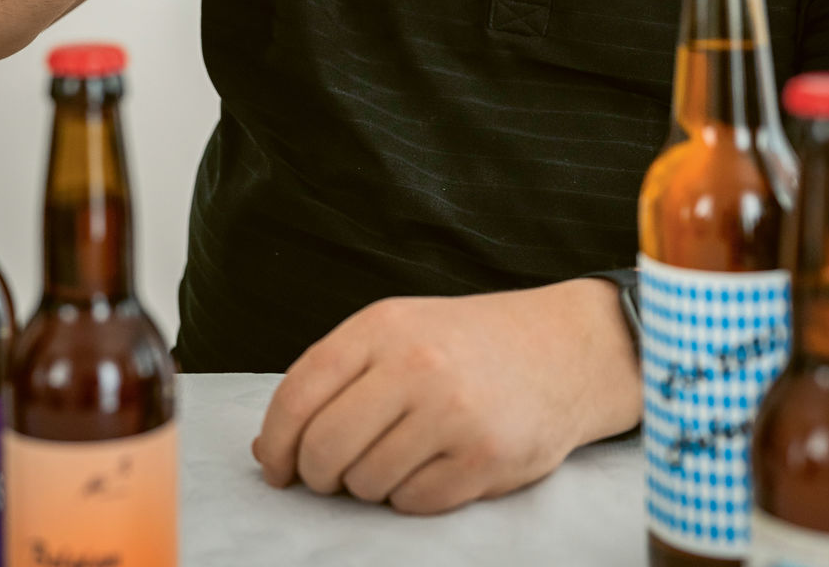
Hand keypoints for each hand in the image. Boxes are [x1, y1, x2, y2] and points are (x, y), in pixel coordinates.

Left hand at [252, 279, 640, 514]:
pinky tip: (434, 465)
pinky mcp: (483, 457)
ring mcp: (451, 411)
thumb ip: (333, 379)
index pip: (299, 394)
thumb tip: (268, 452)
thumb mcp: (397, 333)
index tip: (277, 467)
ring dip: (370, 484)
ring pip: (366, 483)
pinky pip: (412, 503)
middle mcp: (415, 363)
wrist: (560, 350)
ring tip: (400, 454)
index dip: (276, 442)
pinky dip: (411, 496)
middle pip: (324, 448)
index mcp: (383, 325)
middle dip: (318, 475)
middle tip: (334, 473)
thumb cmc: (464, 344)